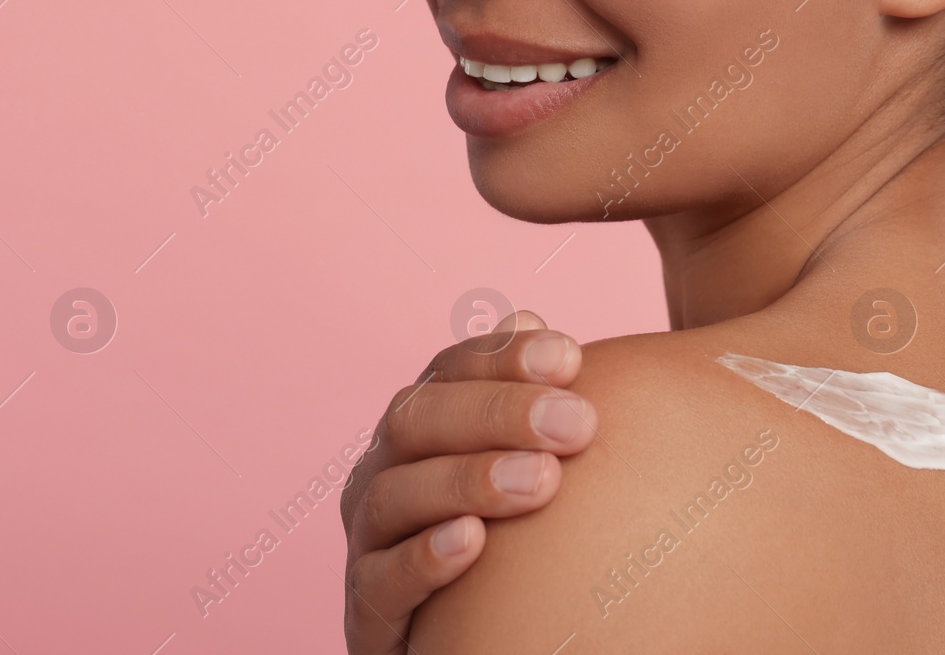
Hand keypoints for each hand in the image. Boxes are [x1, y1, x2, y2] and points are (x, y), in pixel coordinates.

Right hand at [340, 311, 597, 654]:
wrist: (464, 629)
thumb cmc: (507, 531)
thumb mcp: (518, 457)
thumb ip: (527, 393)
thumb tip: (532, 321)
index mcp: (422, 424)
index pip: (450, 369)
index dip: (504, 357)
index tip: (569, 357)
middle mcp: (382, 470)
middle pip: (416, 419)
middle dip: (498, 413)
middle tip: (577, 423)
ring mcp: (369, 538)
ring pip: (393, 494)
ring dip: (470, 481)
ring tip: (542, 480)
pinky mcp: (367, 611)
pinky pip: (381, 581)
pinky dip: (424, 557)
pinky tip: (473, 541)